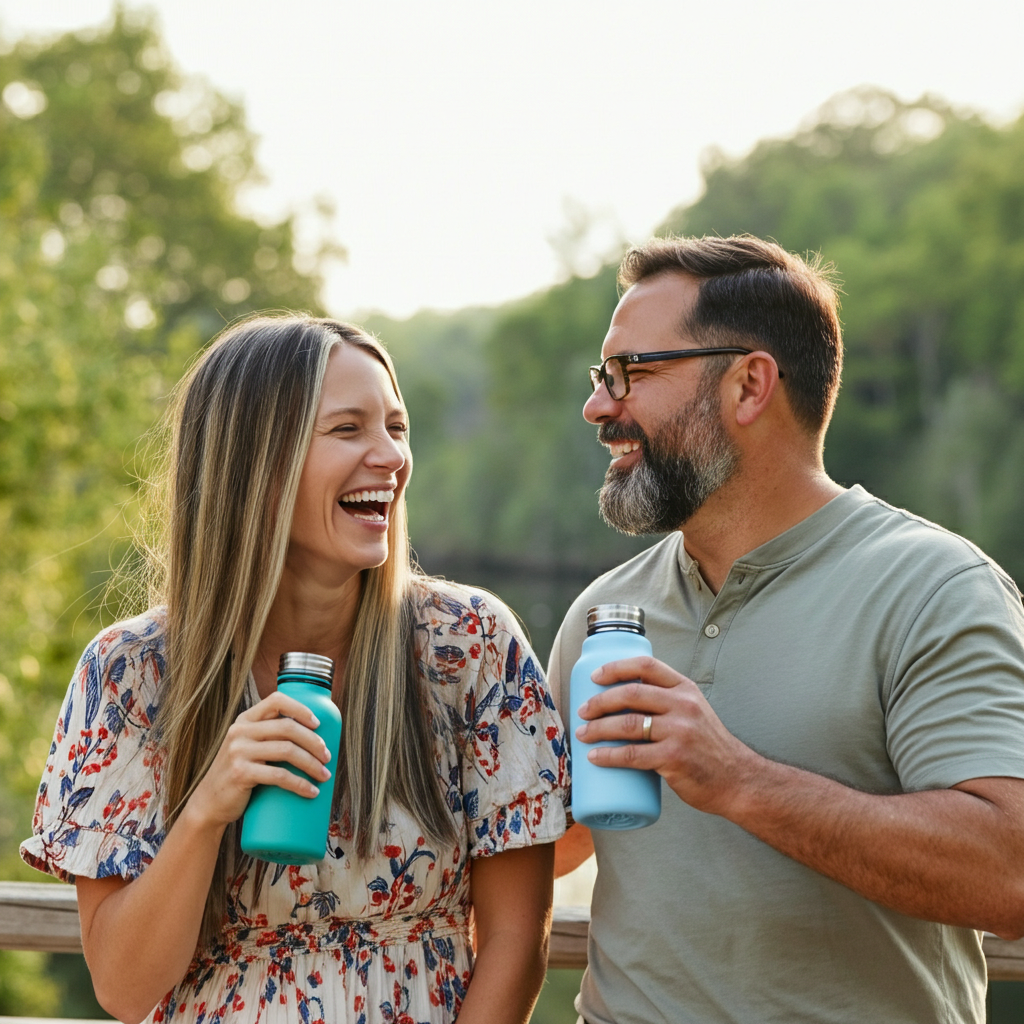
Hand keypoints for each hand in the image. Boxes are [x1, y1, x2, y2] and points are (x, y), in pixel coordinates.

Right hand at [186, 691, 332, 830]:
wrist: (209, 803)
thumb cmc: (239, 774)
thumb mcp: (248, 746)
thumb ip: (268, 735)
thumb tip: (313, 734)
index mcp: (245, 720)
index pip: (276, 701)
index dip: (301, 709)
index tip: (318, 724)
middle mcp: (240, 731)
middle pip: (288, 728)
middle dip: (314, 742)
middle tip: (327, 757)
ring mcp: (238, 751)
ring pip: (287, 750)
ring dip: (312, 764)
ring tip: (324, 775)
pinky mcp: (240, 773)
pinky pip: (279, 776)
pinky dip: (300, 784)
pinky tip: (311, 791)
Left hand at [574, 656, 761, 817]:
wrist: (737, 779)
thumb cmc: (708, 746)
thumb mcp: (694, 711)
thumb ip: (666, 702)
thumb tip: (621, 701)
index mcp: (685, 689)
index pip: (646, 666)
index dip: (616, 667)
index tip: (595, 676)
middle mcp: (683, 705)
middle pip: (631, 694)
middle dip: (599, 701)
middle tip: (583, 710)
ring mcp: (679, 732)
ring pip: (627, 724)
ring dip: (598, 728)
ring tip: (583, 734)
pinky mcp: (674, 758)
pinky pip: (632, 755)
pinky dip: (609, 756)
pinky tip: (595, 757)